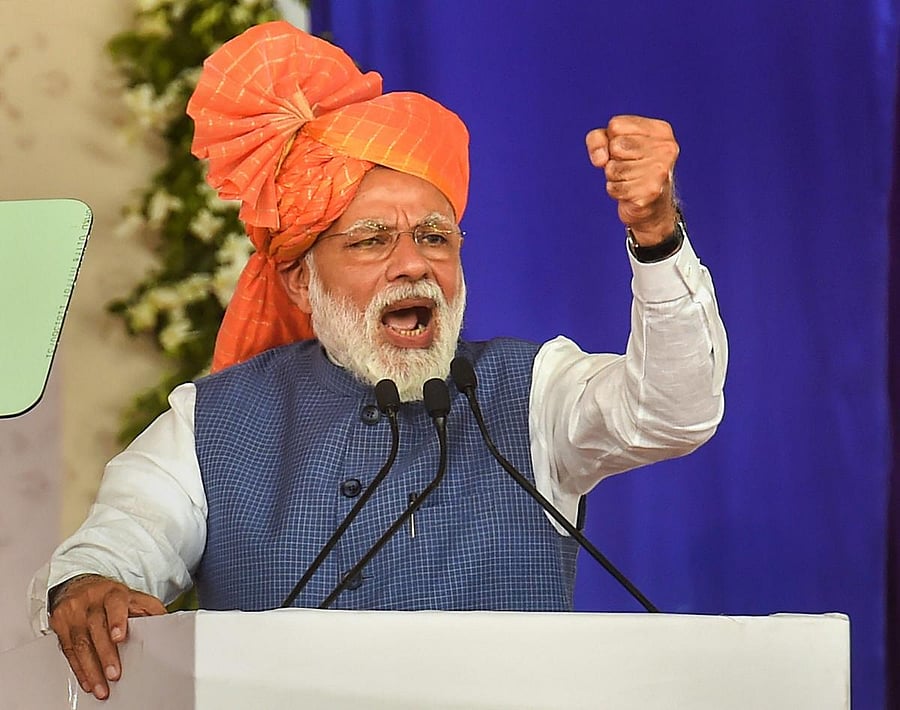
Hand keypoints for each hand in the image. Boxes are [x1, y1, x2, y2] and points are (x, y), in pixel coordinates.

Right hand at [48, 575, 166, 700]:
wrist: (79, 585)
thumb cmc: (109, 596)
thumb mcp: (132, 597)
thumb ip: (149, 609)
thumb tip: (169, 624)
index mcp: (112, 593)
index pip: (114, 604)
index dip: (117, 620)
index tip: (119, 637)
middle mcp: (90, 601)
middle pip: (96, 628)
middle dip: (105, 654)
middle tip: (114, 674)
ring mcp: (72, 613)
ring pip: (80, 643)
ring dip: (91, 669)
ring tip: (101, 687)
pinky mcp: (59, 625)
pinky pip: (68, 651)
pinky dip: (79, 669)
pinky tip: (87, 681)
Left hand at [585, 115, 679, 244]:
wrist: (651, 204)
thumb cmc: (632, 168)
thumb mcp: (612, 144)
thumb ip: (597, 139)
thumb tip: (600, 159)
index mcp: (660, 130)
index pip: (616, 126)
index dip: (611, 140)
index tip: (626, 150)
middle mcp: (666, 148)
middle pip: (616, 146)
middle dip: (613, 159)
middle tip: (628, 166)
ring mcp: (660, 171)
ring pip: (613, 168)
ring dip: (613, 177)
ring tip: (629, 179)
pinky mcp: (650, 193)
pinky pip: (614, 188)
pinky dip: (615, 191)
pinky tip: (630, 192)